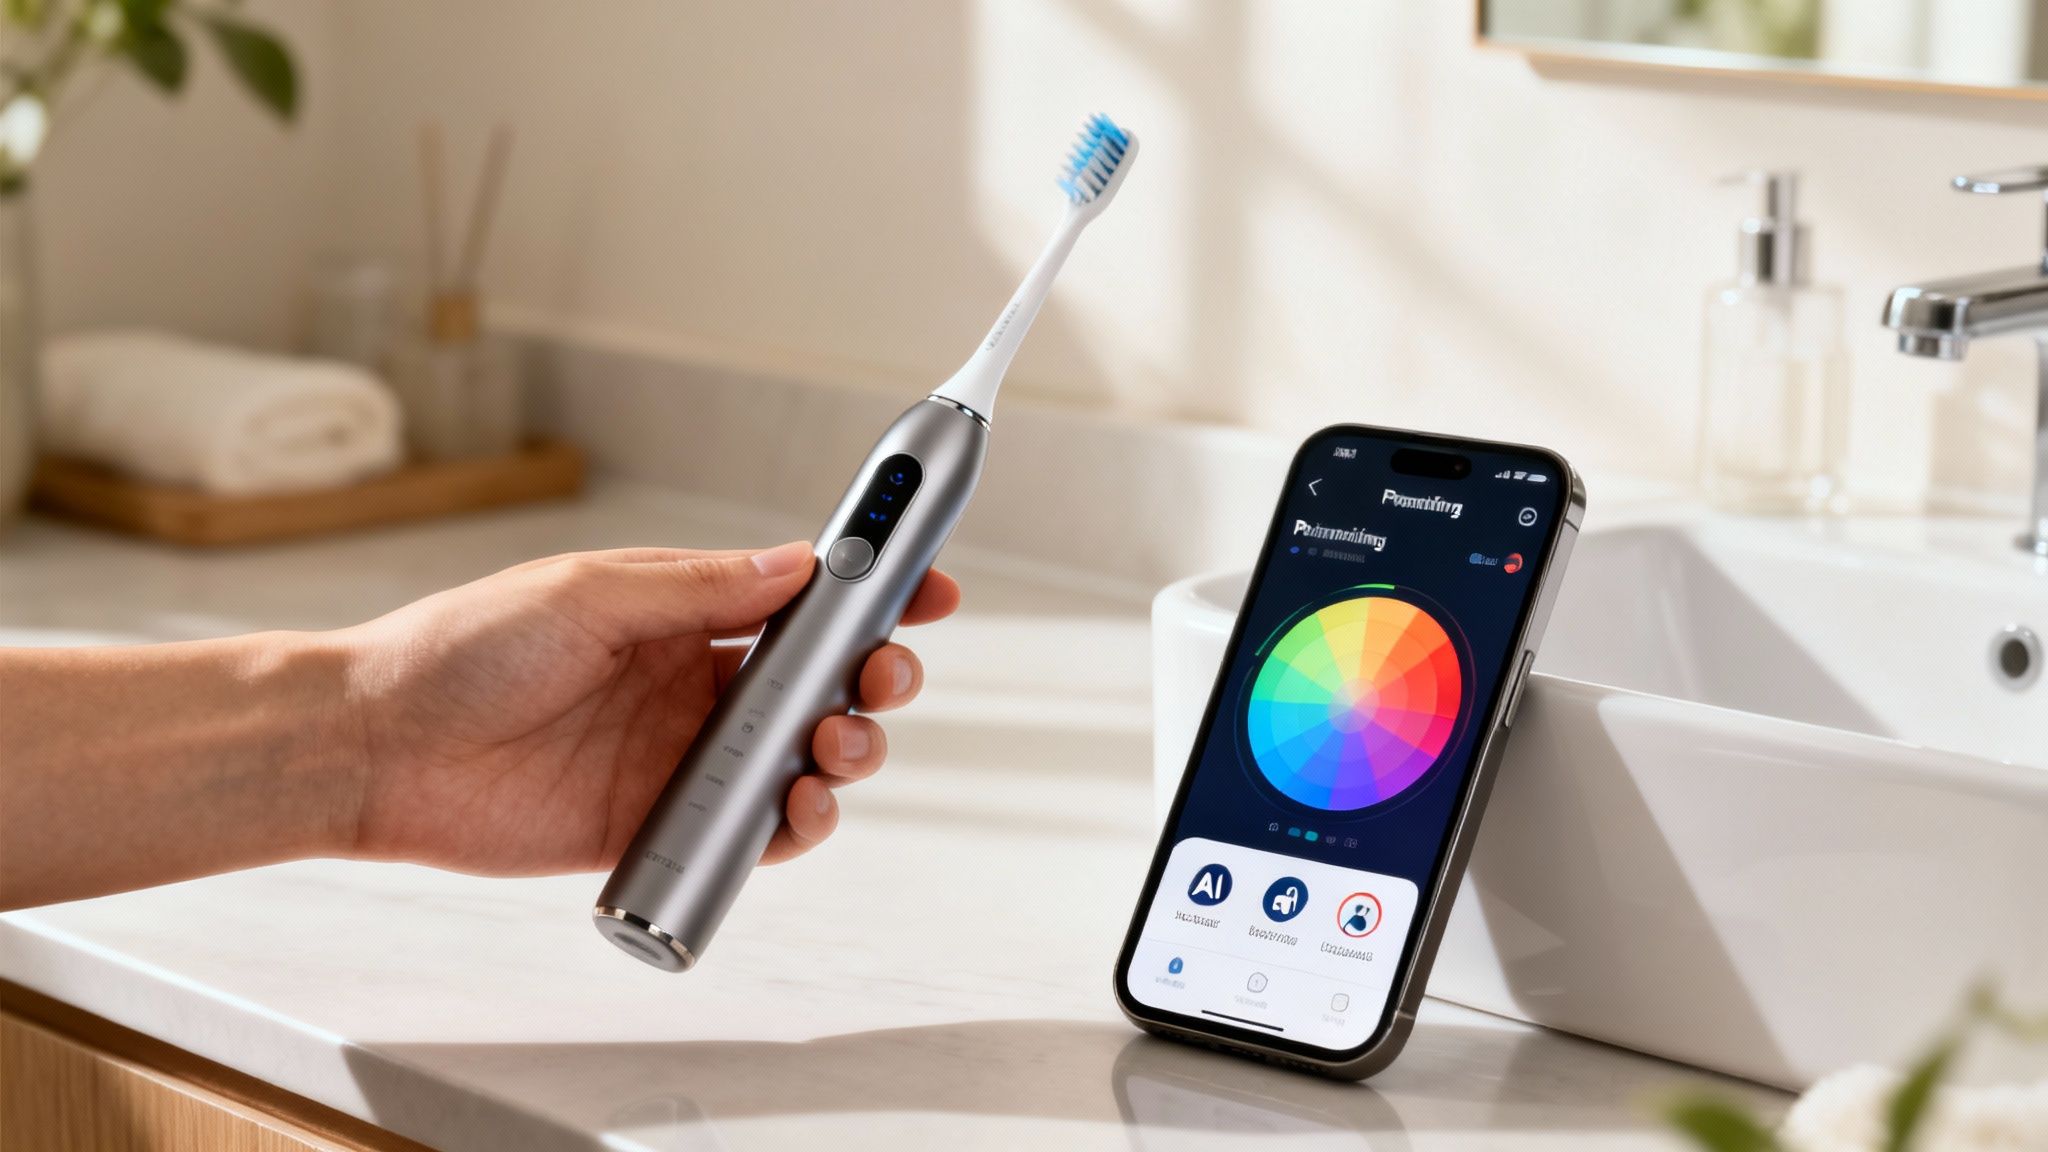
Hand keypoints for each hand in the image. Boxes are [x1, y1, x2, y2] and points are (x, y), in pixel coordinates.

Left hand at [338, 541, 958, 874]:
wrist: (377, 745)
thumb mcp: (589, 594)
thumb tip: (799, 564)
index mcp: (687, 616)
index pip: (804, 602)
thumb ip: (700, 588)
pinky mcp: (660, 828)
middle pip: (823, 684)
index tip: (928, 587)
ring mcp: (684, 760)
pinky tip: (799, 808)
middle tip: (883, 675)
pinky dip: (795, 826)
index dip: (873, 596)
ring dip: (848, 751)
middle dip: (876, 676)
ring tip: (836, 745)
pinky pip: (754, 833)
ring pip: (804, 760)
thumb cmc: (462, 649)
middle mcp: (698, 686)